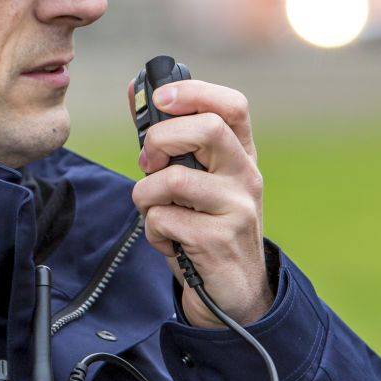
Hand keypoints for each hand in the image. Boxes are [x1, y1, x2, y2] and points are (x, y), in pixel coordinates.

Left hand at [130, 79, 271, 328]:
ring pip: (174, 180)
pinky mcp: (219, 239)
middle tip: (148, 163)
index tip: (160, 98)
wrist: (233, 291)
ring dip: (146, 196)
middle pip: (207, 129)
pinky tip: (168, 240)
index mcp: (240, 153)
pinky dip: (152, 230)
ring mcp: (237, 207)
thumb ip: (166, 137)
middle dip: (161, 140)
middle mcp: (245, 175)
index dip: (194, 91)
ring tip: (154, 211)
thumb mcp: (193, 177)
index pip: (232, 104)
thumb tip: (135, 89)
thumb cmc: (204, 225)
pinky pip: (164, 219)